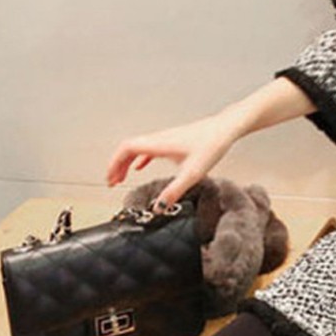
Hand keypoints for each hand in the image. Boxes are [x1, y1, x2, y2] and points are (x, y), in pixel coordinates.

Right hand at [104, 110, 239, 210]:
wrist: (225, 129)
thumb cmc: (212, 145)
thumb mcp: (193, 174)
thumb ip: (174, 191)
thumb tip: (159, 207)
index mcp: (158, 144)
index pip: (126, 149)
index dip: (114, 164)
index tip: (110, 179)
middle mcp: (158, 138)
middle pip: (128, 149)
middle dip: (117, 166)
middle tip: (112, 182)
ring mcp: (165, 138)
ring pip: (137, 148)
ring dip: (126, 162)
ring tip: (121, 177)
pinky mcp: (173, 140)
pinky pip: (149, 149)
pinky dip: (139, 159)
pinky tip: (141, 167)